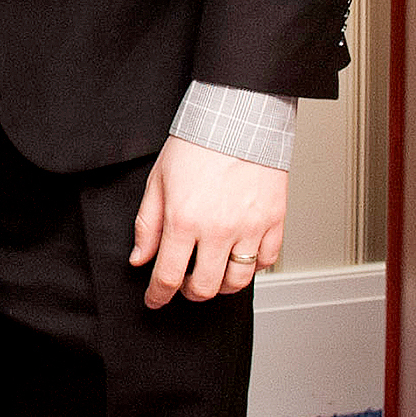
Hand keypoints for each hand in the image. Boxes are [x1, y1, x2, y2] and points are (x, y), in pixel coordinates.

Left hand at [130, 135, 286, 308]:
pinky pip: (266, 261)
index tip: (154, 300)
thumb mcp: (159, 179)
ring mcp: (249, 228)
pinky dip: (252, 266)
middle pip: (204, 287)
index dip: (158, 295)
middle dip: (189, 291)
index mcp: (184, 219)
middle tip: (183, 281)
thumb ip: (149, 223)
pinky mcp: (274, 221)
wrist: (237, 116)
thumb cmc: (196, 142)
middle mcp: (218, 230)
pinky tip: (239, 254)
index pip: (168, 275)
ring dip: (221, 284)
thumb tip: (141, 258)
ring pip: (237, 281)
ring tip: (211, 269)